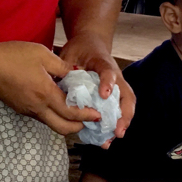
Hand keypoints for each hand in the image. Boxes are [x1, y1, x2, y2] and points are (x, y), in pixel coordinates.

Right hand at [0, 40, 92, 134]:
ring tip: (76, 111)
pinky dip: (53, 114)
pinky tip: (56, 102)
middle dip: (78, 127)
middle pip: (62, 128)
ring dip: (65, 121)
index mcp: (45, 94)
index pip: (71, 112)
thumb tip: (75, 73)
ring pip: (51, 123)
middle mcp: (37, 107)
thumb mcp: (42, 54)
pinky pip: (41, 116)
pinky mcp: (20, 108)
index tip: (97, 114)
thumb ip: (62, 66)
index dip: (86, 115)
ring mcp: (27, 110)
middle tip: (89, 119)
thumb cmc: (13, 56)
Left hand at [58, 32, 134, 146]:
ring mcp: (116, 87)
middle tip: (117, 130)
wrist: (91, 43)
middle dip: (123, 114)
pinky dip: (113, 124)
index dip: (108, 83)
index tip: (104, 94)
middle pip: (126, 95)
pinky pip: (117, 110)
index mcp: (103, 63)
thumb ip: (65, 68)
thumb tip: (56, 84)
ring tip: (113, 137)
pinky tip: (105, 138)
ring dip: (121, 122)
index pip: (108, 71)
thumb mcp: (70, 53)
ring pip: (125, 105)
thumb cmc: (80, 49)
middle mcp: (114, 77)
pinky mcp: (113, 95)